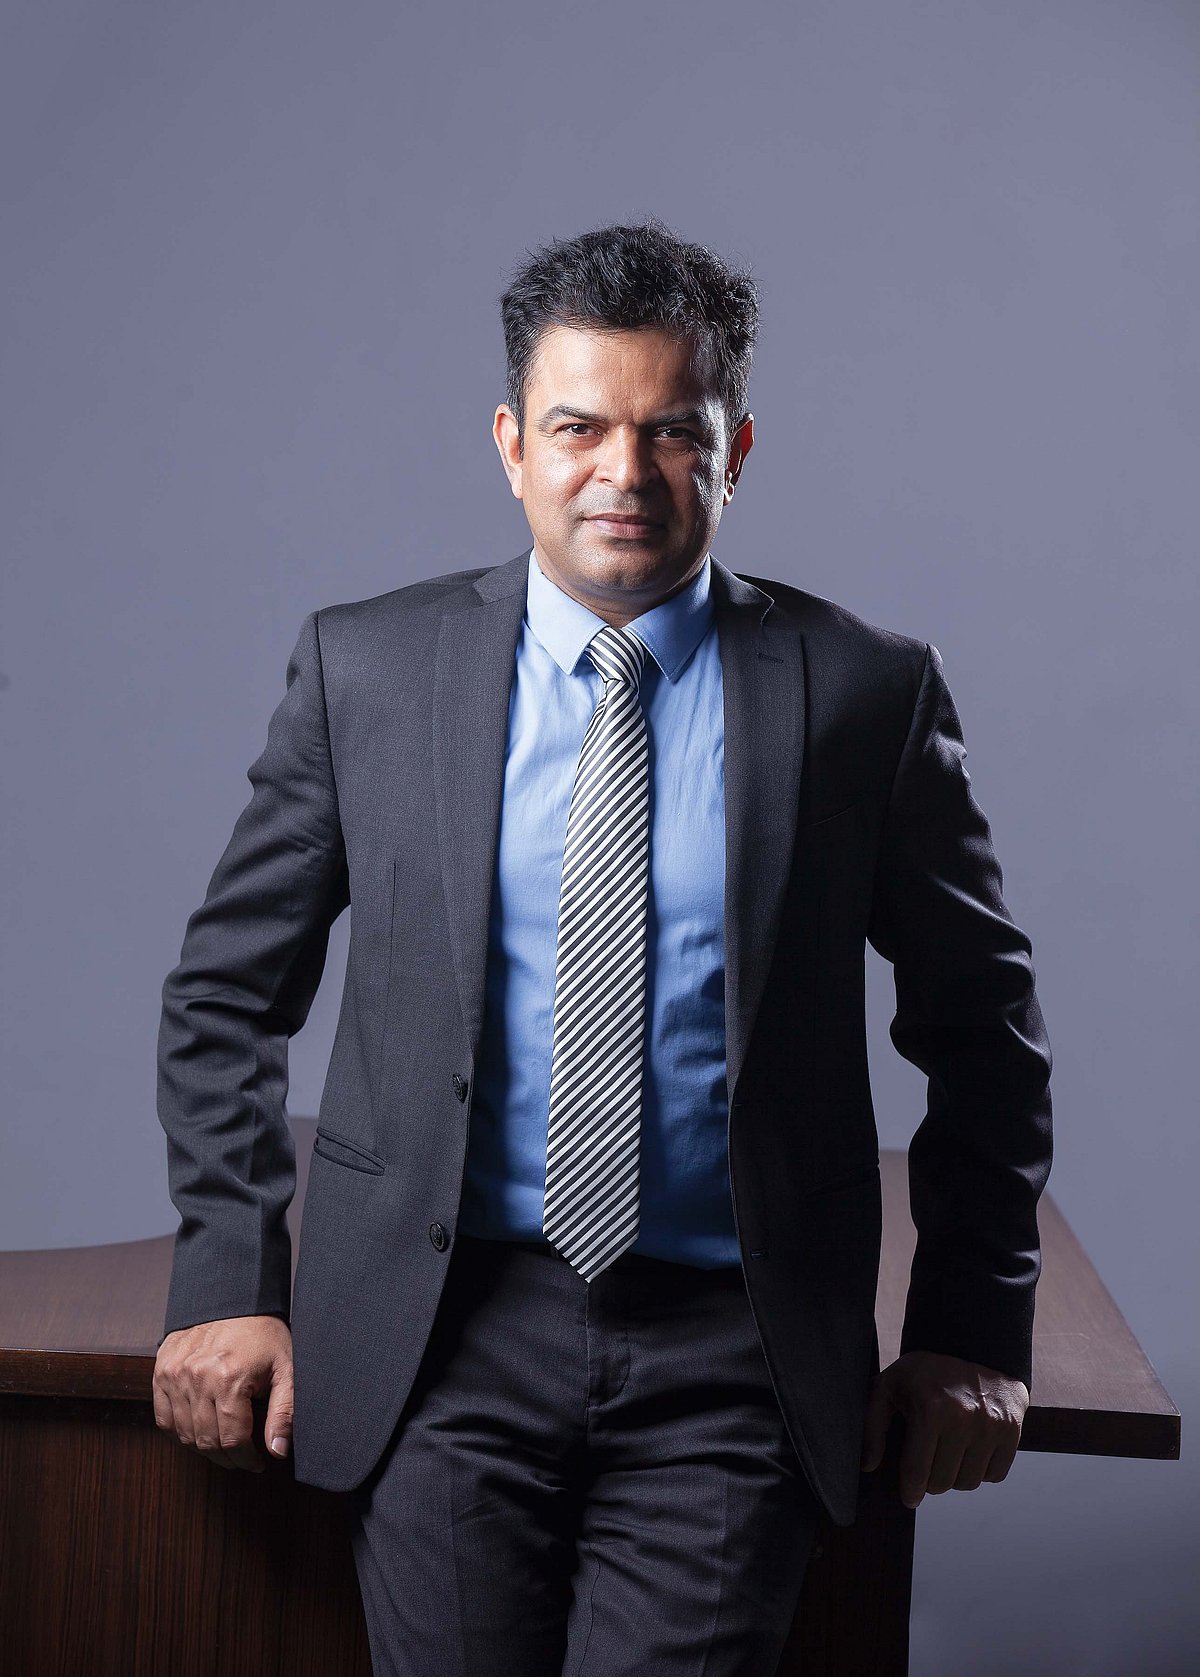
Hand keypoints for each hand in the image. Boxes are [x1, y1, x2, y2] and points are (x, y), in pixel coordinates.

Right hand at [152, 1314, 293, 1472]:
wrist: (233, 1297)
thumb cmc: (263, 1333)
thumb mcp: (286, 1368)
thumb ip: (283, 1412)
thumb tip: (277, 1451)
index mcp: (229, 1379)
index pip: (232, 1440)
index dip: (246, 1459)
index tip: (256, 1463)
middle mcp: (197, 1378)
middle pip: (206, 1441)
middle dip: (227, 1457)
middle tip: (241, 1457)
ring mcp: (175, 1375)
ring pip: (183, 1434)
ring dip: (204, 1446)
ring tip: (223, 1444)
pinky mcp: (161, 1371)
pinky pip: (164, 1418)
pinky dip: (179, 1430)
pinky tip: (198, 1428)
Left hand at [860, 1350, 1026, 1508]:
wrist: (971, 1341)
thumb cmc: (924, 1369)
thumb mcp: (889, 1387)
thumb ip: (872, 1426)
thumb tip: (868, 1466)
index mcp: (929, 1411)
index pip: (917, 1472)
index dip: (910, 1492)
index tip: (909, 1498)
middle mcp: (963, 1421)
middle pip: (943, 1482)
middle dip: (931, 1480)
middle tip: (927, 1465)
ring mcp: (990, 1426)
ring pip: (969, 1482)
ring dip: (956, 1477)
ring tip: (948, 1456)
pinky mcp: (1011, 1429)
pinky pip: (995, 1474)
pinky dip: (981, 1471)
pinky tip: (970, 1452)